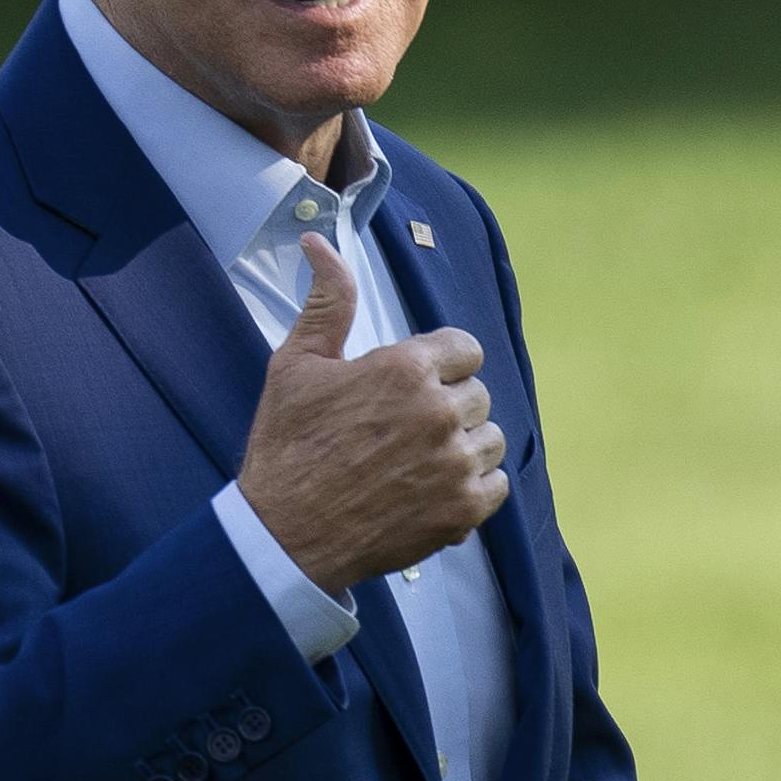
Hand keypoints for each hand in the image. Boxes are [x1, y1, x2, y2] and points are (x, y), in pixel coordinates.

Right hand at [237, 234, 505, 590]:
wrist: (283, 537)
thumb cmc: (287, 447)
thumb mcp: (297, 366)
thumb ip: (327, 302)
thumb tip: (319, 244)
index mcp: (404, 368)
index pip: (466, 348)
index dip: (441, 366)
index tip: (414, 387)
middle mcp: (439, 412)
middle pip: (478, 394)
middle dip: (448, 408)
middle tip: (403, 432)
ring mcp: (454, 463)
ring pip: (491, 440)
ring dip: (462, 448)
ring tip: (416, 463)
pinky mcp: (463, 511)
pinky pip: (496, 485)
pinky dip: (472, 489)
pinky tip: (431, 491)